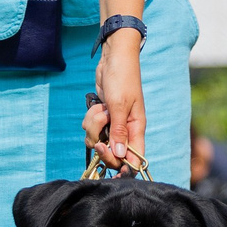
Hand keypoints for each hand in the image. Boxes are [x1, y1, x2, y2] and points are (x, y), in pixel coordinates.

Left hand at [82, 30, 145, 169]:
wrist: (113, 58)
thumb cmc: (122, 78)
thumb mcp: (119, 105)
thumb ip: (119, 131)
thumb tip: (120, 155)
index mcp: (136, 129)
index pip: (134, 159)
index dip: (123, 168)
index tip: (109, 165)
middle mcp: (126, 130)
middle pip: (113, 154)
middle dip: (102, 147)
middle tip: (97, 141)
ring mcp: (113, 124)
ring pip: (97, 139)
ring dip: (94, 127)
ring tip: (101, 110)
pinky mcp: (102, 118)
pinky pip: (91, 128)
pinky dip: (90, 118)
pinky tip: (97, 105)